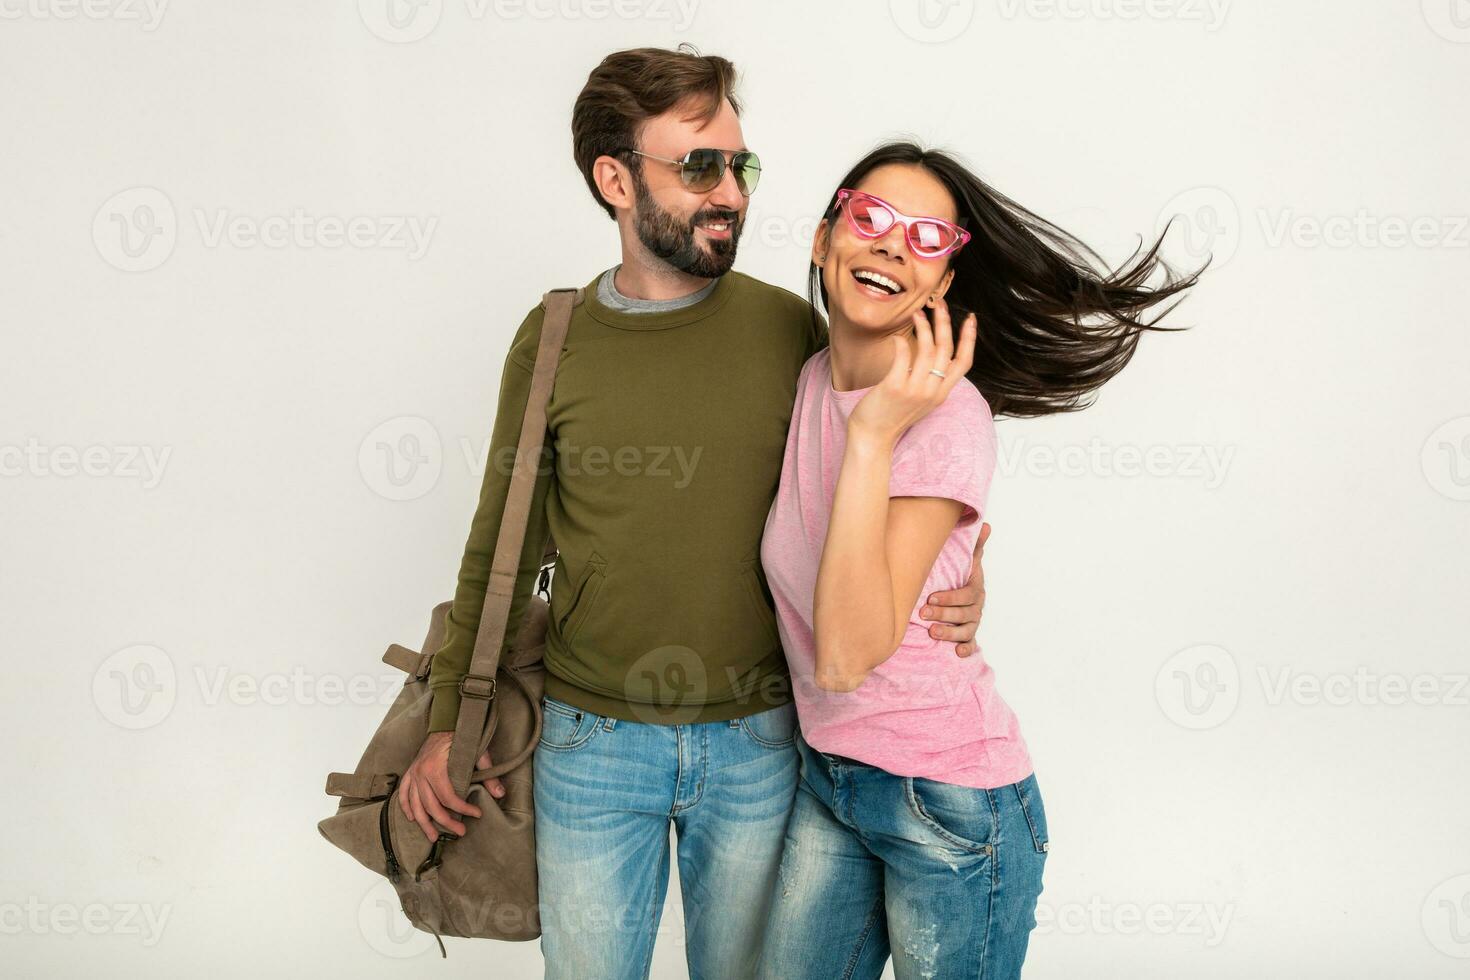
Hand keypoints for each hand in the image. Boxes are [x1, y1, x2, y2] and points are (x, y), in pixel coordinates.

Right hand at [397, 730, 504, 841]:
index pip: (448, 797)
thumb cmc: (462, 734)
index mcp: (436, 767)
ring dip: (424, 823)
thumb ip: (488, 774)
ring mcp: (413, 772)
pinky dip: (406, 807)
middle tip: (460, 832)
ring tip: (433, 837)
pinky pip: (403, 793)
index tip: (477, 814)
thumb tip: (500, 794)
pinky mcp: (410, 771)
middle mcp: (420, 772)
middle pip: (431, 806)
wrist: (446, 719)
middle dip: (446, 822)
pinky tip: (412, 818)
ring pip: (415, 805)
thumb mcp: (478, 752)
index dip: (463, 809)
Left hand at [847, 298, 975, 444]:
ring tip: (916, 313)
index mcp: (941, 393)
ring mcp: (915, 390)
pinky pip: (903, 357)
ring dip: (923, 326)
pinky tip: (897, 337)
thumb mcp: (920, 399)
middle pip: (947, 350)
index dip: (970, 339)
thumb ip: (929, 379)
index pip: (964, 362)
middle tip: (939, 303)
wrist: (872, 437)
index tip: (970, 318)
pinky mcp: (895, 388)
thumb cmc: (892, 415)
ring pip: (928, 350)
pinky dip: (902, 342)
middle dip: (945, 322)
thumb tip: (931, 353)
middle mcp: (933, 391)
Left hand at [918, 521, 989, 656]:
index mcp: (976, 589)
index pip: (967, 594)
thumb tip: (986, 524)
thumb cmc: (962, 576)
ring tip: (932, 632)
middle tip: (923, 613)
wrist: (962, 597)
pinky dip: (966, 650)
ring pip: (965, 630)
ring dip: (950, 632)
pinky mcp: (969, 636)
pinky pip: (971, 645)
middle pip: (963, 613)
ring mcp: (973, 623)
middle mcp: (976, 607)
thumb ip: (975, 546)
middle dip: (944, 614)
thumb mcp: (969, 562)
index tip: (930, 597)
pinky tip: (957, 653)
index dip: (950, 597)